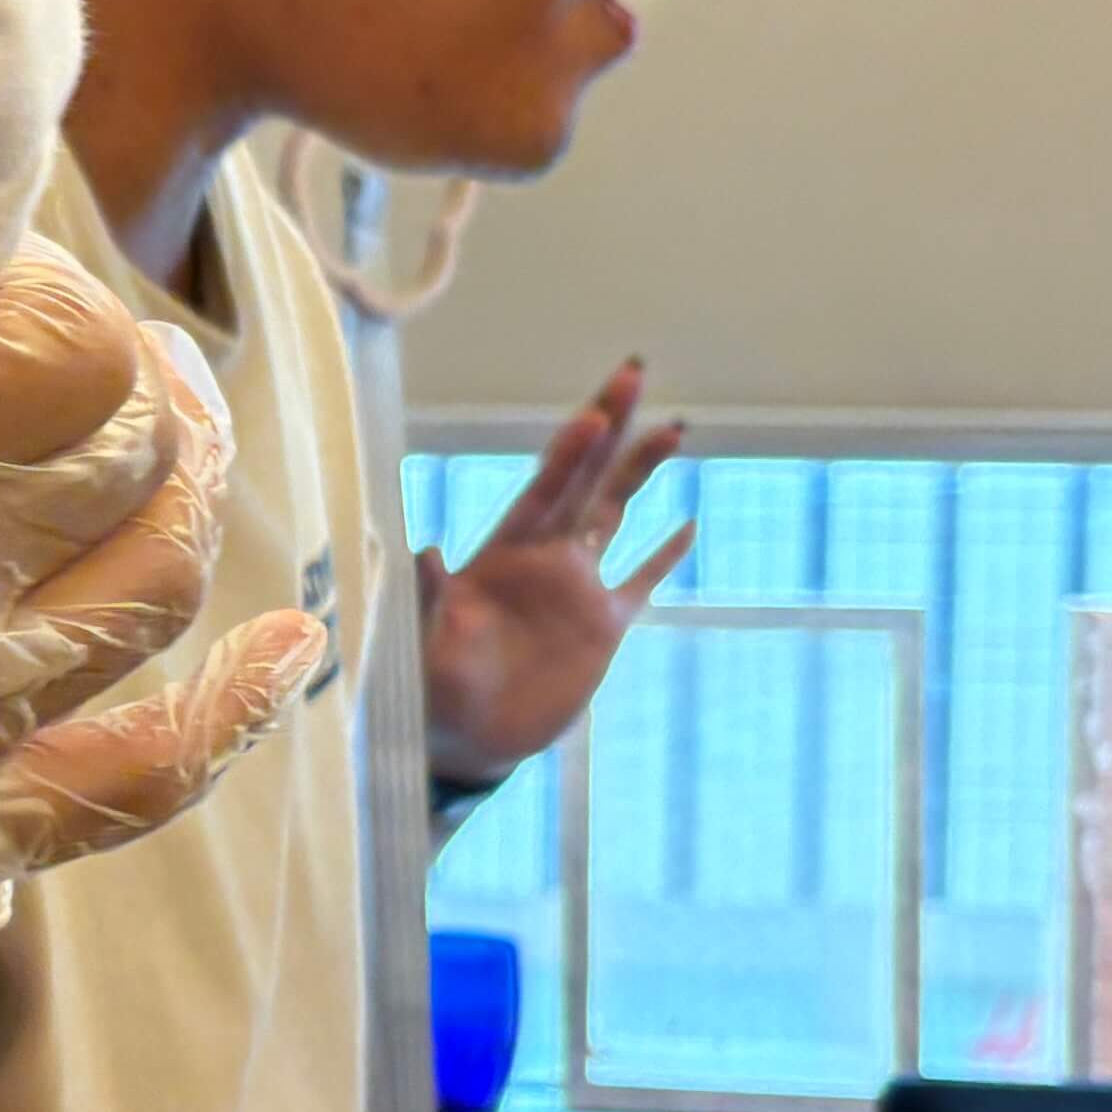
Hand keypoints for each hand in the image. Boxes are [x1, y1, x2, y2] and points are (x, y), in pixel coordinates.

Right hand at [0, 121, 324, 1111]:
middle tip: (35, 342)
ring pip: (154, 586)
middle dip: (104, 373)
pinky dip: (234, 706)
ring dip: (168, 492)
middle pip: (127, 449)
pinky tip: (285, 643)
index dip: (40, 291)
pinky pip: (148, 778)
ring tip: (144, 433)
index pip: (63, 341)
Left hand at [419, 360, 690, 794]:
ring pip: (615, 513)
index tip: (593, 416)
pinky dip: (664, 555)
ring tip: (674, 427)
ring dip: (640, 470)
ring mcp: (576, 589)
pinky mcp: (600, 628)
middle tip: (633, 371)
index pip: (542, 491)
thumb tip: (421, 549)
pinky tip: (689, 524)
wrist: (461, 740)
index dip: (567, 454)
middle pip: (584, 479)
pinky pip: (640, 582)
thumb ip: (428, 596)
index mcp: (501, 555)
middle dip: (609, 426)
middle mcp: (543, 558)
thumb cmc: (430, 689)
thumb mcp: (422, 642)